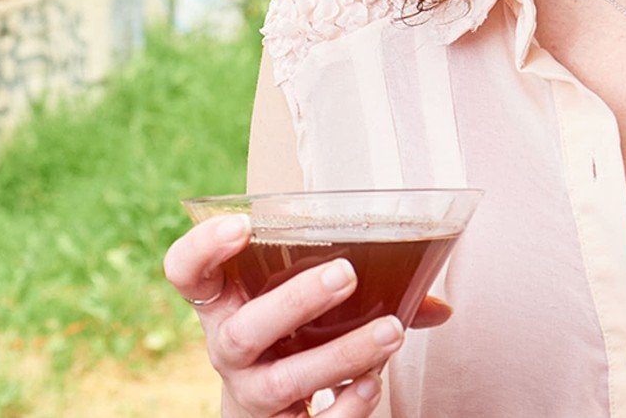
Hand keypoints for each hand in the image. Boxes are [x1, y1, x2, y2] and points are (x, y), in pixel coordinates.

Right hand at [163, 215, 451, 415]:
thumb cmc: (293, 341)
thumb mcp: (307, 310)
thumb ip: (366, 292)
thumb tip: (438, 303)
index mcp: (227, 304)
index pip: (186, 274)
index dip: (203, 249)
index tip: (242, 225)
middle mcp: (230, 352)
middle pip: (241, 333)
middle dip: (294, 302)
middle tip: (345, 274)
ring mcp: (251, 397)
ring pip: (283, 383)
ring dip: (341, 355)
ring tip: (391, 331)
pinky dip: (348, 407)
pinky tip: (374, 385)